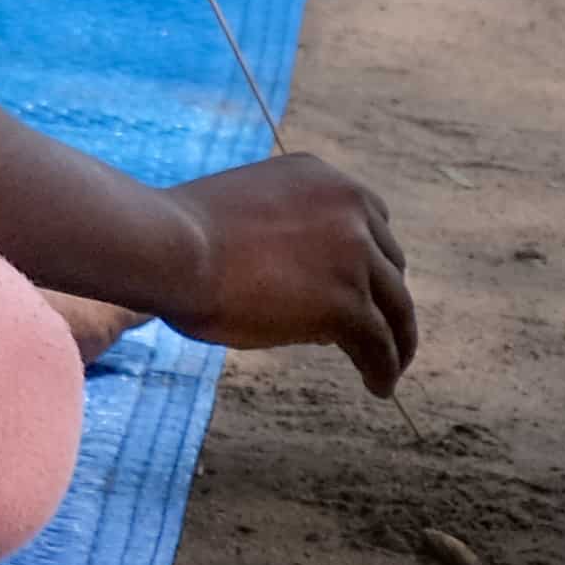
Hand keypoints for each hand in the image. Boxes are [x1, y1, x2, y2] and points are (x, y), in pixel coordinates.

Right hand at [157, 152, 414, 390]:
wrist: (169, 248)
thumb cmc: (178, 235)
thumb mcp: (245, 208)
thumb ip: (280, 229)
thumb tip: (287, 278)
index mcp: (321, 178)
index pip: (370, 222)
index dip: (369, 260)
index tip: (363, 286)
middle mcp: (349, 210)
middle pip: (388, 265)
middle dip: (382, 298)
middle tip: (377, 329)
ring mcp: (354, 257)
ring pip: (393, 308)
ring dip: (395, 341)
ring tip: (389, 366)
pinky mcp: (348, 304)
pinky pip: (380, 345)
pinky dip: (383, 368)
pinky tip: (378, 386)